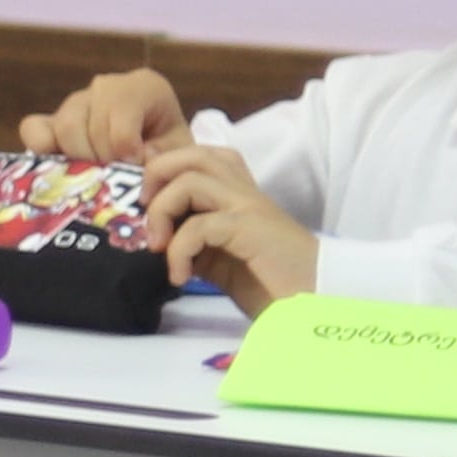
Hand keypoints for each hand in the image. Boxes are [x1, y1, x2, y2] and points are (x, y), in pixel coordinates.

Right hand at [25, 68, 189, 165]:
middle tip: (113, 178)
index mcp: (143, 87)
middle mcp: (106, 87)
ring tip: (94, 175)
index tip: (135, 167)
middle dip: (101, 159)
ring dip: (78, 160)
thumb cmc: (169, 153)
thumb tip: (134, 160)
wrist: (158, 157)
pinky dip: (41, 150)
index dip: (126, 150)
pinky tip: (61, 168)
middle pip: (91, 124)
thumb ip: (164, 157)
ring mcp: (75, 102)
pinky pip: (33, 129)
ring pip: (64, 128)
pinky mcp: (49, 121)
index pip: (121, 116)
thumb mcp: (178, 154)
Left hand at [136, 147, 321, 308]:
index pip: (197, 156)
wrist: (314, 302)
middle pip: (192, 154)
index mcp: (237, 194)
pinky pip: (200, 224)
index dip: (162, 171)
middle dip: (155, 177)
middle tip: (144, 216)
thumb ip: (189, 238)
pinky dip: (179, 250)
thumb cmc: (268, 283)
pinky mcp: (251, 230)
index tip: (142, 205)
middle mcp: (244, 192)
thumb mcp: (216, 257)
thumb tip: (151, 232)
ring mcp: (249, 208)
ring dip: (161, 213)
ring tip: (158, 248)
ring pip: (191, 180)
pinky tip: (181, 276)